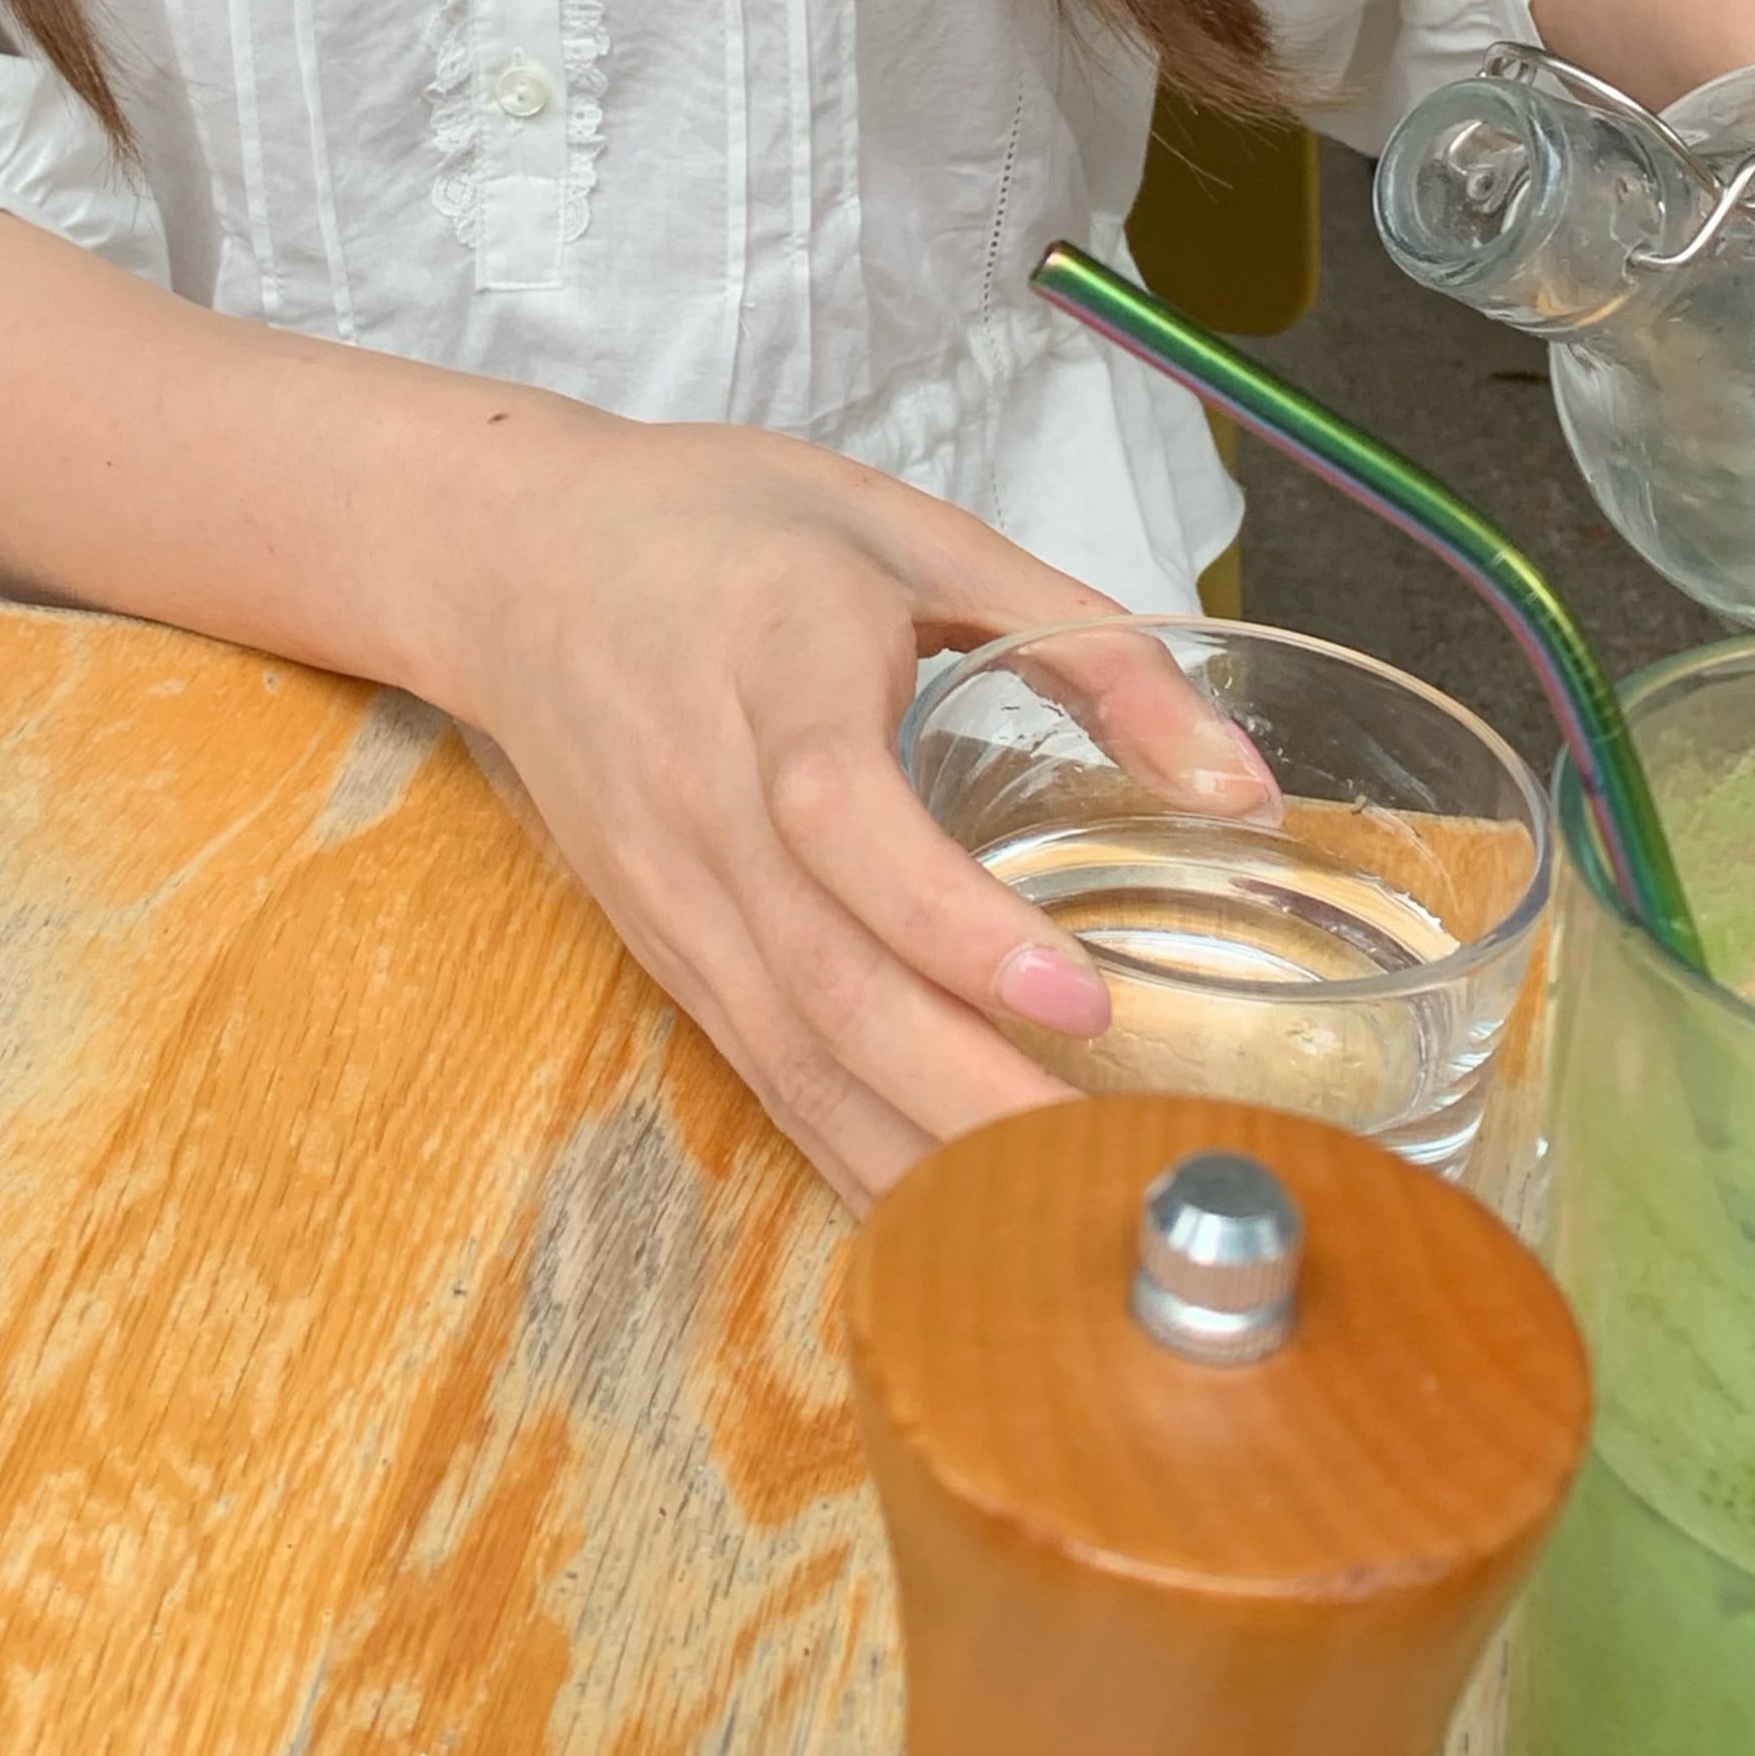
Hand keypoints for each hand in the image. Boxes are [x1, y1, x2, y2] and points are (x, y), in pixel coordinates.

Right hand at [433, 415, 1272, 1207]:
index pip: (842, 817)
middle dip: (973, 1098)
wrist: (511, 559)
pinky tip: (951, 1228)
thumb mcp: (914, 528)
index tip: (1078, 994)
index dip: (954, 921)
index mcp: (771, 664)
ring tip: (1062, 1222)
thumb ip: (1087, 647)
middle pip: (828, 983)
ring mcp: (675, 893)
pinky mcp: (665, 950)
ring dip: (926, 1157)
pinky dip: (859, 1161)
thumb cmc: (725, 527)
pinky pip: (766, 1078)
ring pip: (795, 1057)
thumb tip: (1244, 788)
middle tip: (1114, 1171)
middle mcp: (706, 801)